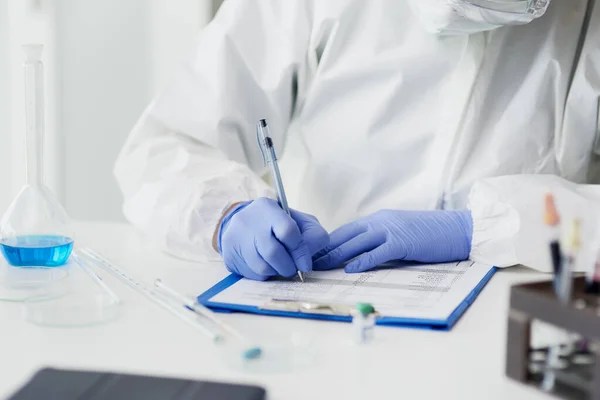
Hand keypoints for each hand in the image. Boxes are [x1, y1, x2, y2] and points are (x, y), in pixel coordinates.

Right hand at [218, 198, 329, 279]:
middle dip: (288, 266)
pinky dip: (264, 275)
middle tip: (293, 269)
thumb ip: (312, 236)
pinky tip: (265, 266)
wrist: (246, 225)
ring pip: (262, 267)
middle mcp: (248, 221)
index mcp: (268, 208)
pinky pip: (251, 274)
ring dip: (276, 272)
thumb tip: (306, 261)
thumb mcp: (300, 223)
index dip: (300, 252)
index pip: (288, 231)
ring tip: (279, 267)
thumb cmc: (280, 226)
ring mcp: (236, 238)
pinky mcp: (229, 255)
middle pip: (273, 252)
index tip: (306, 264)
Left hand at [312, 209, 471, 272]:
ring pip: (356, 243)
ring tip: (319, 266)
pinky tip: (349, 269)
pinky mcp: (403, 242)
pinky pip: (378, 252)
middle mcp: (380, 221)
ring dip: (335, 255)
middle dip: (324, 249)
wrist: (458, 229)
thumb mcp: (400, 234)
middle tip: (306, 261)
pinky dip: (362, 261)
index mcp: (379, 219)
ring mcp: (391, 230)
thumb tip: (361, 256)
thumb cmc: (431, 235)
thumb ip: (380, 241)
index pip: (346, 231)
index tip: (311, 253)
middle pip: (345, 236)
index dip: (327, 242)